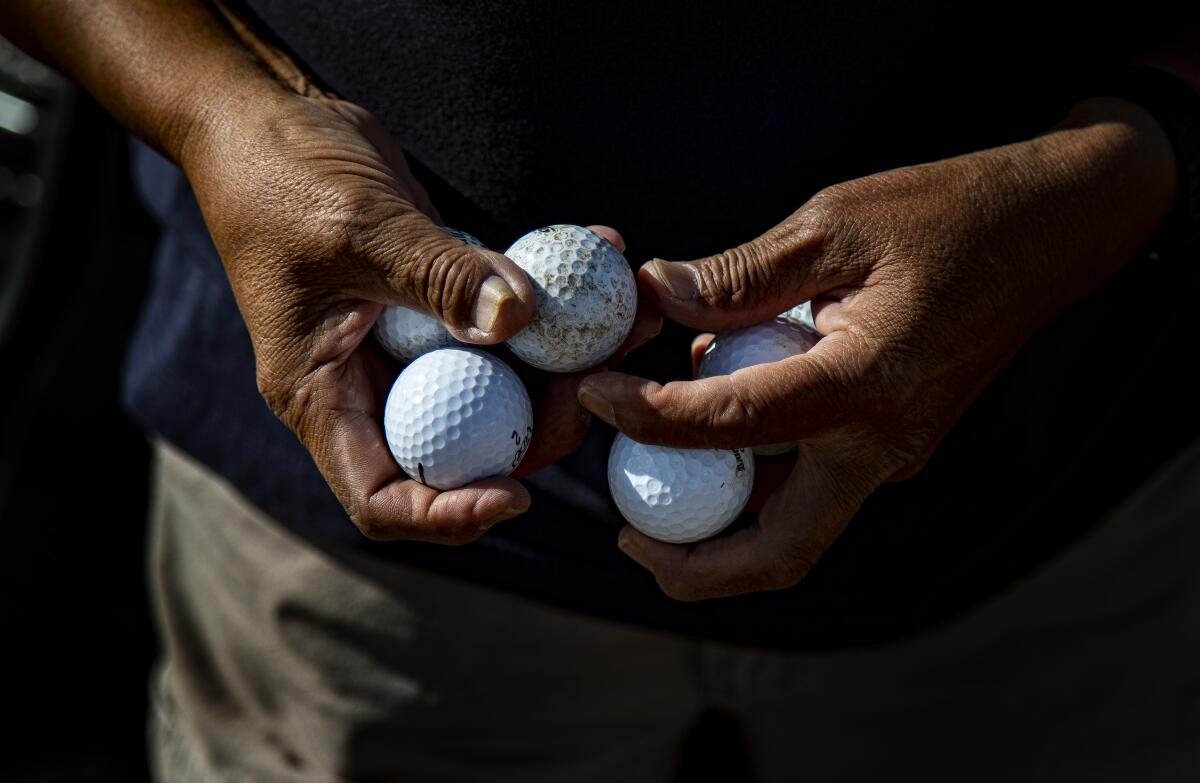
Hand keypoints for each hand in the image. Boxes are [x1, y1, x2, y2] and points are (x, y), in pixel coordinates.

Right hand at [177, 27, 658, 541]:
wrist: (271, 117)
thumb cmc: (282, 173)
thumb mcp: (359, 227)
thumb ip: (438, 277)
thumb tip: (520, 319)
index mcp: (322, 396)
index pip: (382, 496)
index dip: (449, 515)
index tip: (518, 496)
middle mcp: (370, 385)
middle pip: (462, 447)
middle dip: (538, 429)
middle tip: (602, 383)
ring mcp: (412, 347)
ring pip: (500, 386)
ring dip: (568, 362)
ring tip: (634, 320)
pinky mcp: (443, 304)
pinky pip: (507, 321)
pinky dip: (557, 301)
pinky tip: (607, 252)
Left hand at [579, 97, 1177, 598]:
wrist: (1048, 233)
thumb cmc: (946, 215)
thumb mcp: (834, 225)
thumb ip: (740, 273)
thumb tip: (654, 295)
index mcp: (867, 385)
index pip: (734, 427)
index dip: (648, 419)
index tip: (591, 392)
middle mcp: (882, 444)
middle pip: (780, 553)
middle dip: (694, 566)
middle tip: (624, 536)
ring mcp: (892, 453)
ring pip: (793, 525)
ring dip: (718, 520)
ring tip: (647, 467)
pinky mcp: (889, 442)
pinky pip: (810, 481)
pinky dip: (752, 472)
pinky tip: (710, 419)